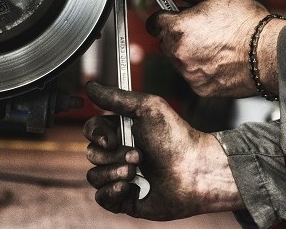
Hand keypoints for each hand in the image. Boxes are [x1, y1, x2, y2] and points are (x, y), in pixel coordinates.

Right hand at [83, 82, 243, 219]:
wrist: (196, 172)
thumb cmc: (176, 138)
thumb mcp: (147, 107)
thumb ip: (115, 96)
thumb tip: (89, 86)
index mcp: (122, 131)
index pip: (92, 131)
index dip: (96, 135)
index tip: (109, 139)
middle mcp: (119, 154)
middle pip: (92, 154)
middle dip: (113, 156)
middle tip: (139, 155)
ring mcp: (122, 177)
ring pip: (94, 176)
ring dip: (114, 172)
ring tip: (137, 171)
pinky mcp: (125, 200)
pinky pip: (101, 198)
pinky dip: (111, 192)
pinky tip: (129, 187)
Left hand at [146, 0, 285, 97]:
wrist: (270, 52)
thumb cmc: (246, 22)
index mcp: (177, 28)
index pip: (154, 22)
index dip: (166, 16)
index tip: (177, 15)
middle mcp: (178, 53)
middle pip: (164, 41)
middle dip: (177, 33)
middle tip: (203, 28)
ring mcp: (188, 72)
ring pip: (176, 59)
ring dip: (187, 51)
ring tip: (214, 43)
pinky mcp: (199, 87)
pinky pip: (191, 75)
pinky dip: (200, 68)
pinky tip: (218, 59)